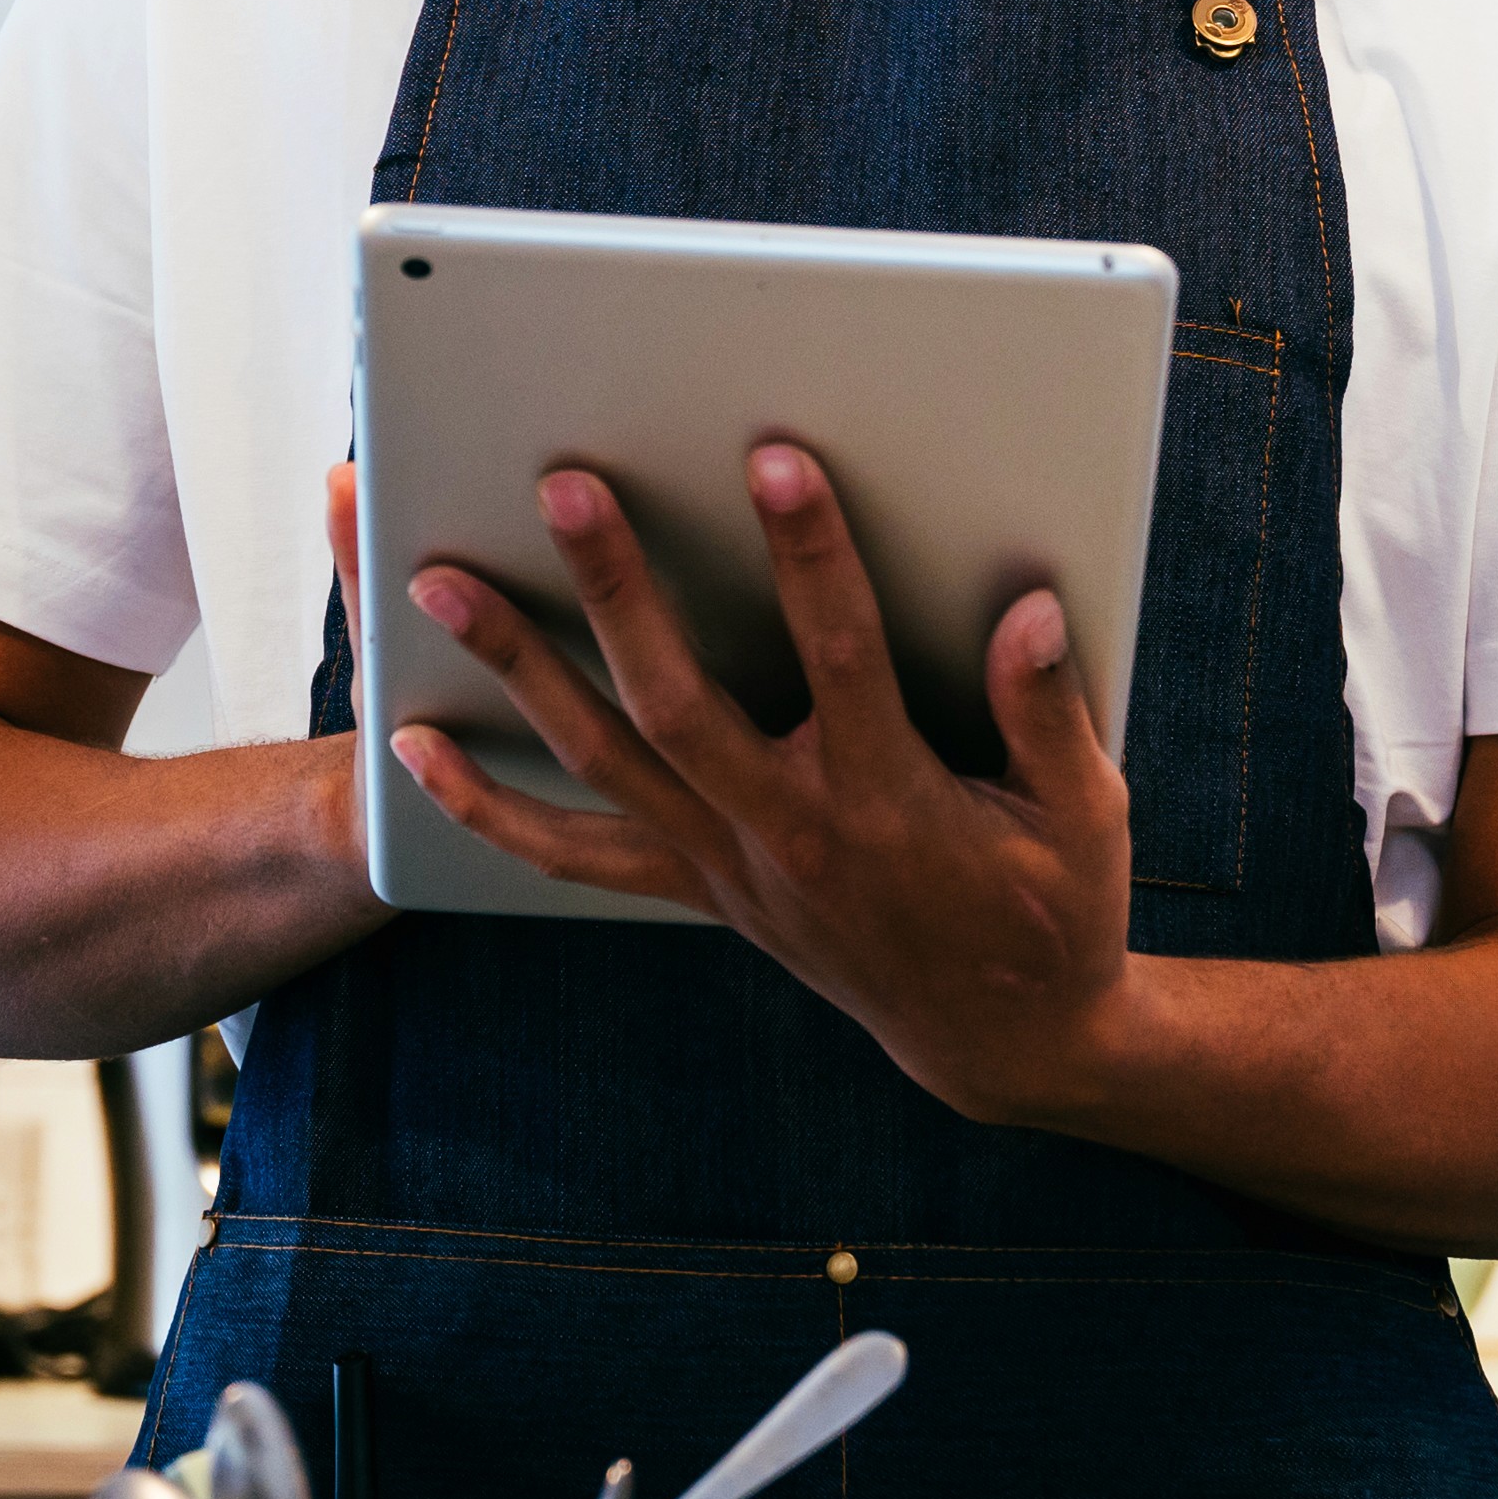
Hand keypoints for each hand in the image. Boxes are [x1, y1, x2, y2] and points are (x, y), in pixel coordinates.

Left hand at [392, 442, 1139, 1125]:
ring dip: (517, 669)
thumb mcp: (1086, 815)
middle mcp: (789, 833)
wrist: (999, 1038)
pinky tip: (411, 745)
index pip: (842, 658)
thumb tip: (1031, 612)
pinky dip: (485, 807)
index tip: (776, 459)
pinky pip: (571, 854)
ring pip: (600, 762)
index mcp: (892, 799)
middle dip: (617, 589)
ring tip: (433, 579)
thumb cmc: (1051, 909)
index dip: (811, 557)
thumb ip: (1049, 712)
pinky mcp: (696, 888)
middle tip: (565, 486)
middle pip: (677, 702)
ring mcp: (727, 866)